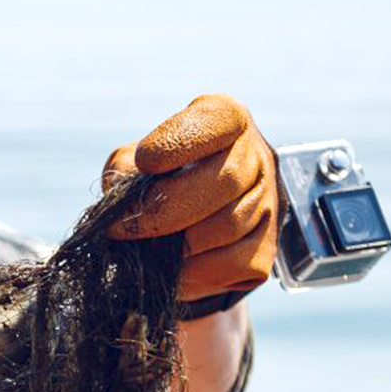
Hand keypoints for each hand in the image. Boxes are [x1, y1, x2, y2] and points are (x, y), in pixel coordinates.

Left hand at [103, 94, 278, 302]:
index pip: (216, 121)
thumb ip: (125, 171)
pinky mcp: (266, 248)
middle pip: (226, 181)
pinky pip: (235, 263)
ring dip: (178, 244)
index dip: (180, 141)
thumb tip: (125, 201)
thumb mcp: (133, 162)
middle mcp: (256, 156)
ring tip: (145, 249)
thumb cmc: (154, 181)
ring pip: (230, 225)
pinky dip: (195, 271)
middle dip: (166, 209)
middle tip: (121, 227)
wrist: (181, 224)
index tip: (145, 160)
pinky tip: (171, 267)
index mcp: (225, 120)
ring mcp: (268, 202)